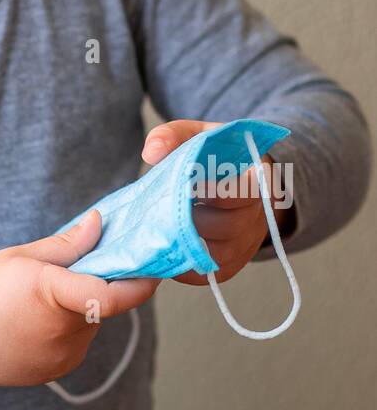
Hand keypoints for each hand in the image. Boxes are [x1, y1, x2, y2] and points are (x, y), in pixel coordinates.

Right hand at [0, 213, 160, 390]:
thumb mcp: (20, 257)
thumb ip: (67, 244)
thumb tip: (101, 223)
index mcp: (52, 296)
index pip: (113, 296)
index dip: (141, 282)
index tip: (154, 267)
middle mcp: (62, 333)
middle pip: (103, 304)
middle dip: (98, 283)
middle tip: (73, 268)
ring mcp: (60, 358)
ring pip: (91, 324)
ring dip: (82, 307)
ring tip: (39, 298)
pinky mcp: (55, 372)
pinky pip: (77, 342)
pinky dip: (68, 327)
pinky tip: (32, 321)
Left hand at [141, 119, 290, 286]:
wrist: (236, 185)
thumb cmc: (215, 158)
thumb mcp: (198, 136)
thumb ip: (174, 135)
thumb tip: (152, 153)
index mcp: (257, 182)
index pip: (245, 192)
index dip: (216, 191)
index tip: (188, 183)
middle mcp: (257, 219)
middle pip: (228, 226)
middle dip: (192, 215)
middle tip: (166, 204)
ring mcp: (243, 247)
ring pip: (214, 252)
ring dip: (183, 239)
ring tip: (160, 222)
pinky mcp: (227, 268)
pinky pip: (203, 273)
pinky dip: (179, 263)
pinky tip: (163, 243)